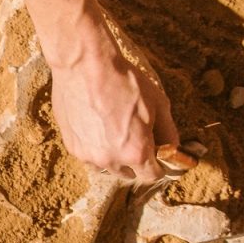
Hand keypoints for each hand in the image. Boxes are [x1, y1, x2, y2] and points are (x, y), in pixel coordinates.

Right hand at [49, 38, 178, 181]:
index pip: (152, 176)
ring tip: (112, 131)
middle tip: (134, 137)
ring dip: (112, 156)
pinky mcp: (71, 145)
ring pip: (106, 166)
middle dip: (134, 161)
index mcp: (136, 152)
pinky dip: (94, 146)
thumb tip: (172, 146)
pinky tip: (95, 124)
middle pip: (128, 174)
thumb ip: (168, 131)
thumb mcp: (158, 103)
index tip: (156, 155)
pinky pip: (88, 155)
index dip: (158, 165)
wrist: (85, 66)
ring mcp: (88, 155)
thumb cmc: (123, 81)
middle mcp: (111, 160)